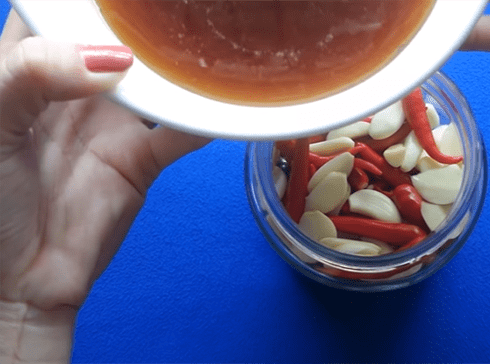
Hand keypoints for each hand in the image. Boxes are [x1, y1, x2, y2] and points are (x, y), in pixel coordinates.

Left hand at [0, 11, 208, 362]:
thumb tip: (110, 59)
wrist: (17, 283)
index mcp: (23, 67)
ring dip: (184, 62)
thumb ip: (33, 74)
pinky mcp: (141, 160)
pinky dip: (208, 118)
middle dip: (148, 19)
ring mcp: (111, 123)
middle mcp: (73, 86)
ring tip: (216, 34)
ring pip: (158, 79)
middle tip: (186, 2)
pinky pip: (182, 133)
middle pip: (118, 38)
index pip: (59, 12)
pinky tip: (229, 99)